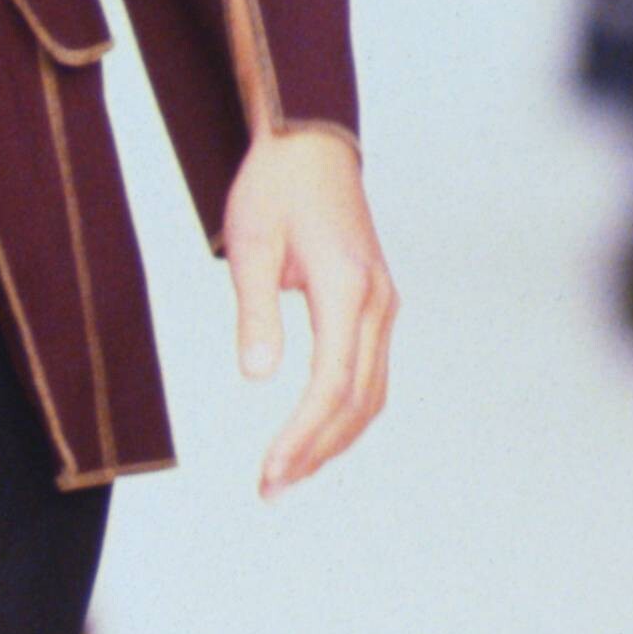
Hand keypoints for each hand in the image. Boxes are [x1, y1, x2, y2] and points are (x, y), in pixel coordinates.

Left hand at [223, 125, 396, 496]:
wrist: (310, 143)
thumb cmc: (274, 185)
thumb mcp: (250, 243)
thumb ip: (254, 311)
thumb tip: (259, 376)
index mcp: (346, 287)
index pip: (330, 384)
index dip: (302, 435)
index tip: (270, 470)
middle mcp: (376, 302)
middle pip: (357, 401)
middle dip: (316, 452)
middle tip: (270, 490)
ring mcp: (382, 304)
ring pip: (370, 394)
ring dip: (333, 440)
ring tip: (287, 476)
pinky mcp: (376, 304)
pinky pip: (369, 373)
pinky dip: (345, 413)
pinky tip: (313, 436)